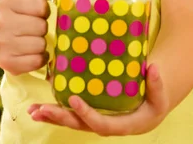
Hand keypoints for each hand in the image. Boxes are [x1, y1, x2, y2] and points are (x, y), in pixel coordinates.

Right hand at [0, 0, 63, 75]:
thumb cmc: (16, 12)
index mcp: (5, 1)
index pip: (41, 5)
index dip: (44, 9)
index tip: (37, 12)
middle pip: (41, 27)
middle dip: (42, 27)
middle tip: (34, 27)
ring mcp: (1, 44)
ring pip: (40, 45)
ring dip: (41, 43)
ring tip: (32, 39)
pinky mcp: (6, 64)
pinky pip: (36, 62)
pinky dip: (39, 58)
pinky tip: (31, 53)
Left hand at [27, 63, 168, 135]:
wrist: (150, 107)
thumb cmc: (155, 101)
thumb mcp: (160, 95)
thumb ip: (157, 84)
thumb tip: (152, 67)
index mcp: (122, 125)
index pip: (101, 124)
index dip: (87, 114)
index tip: (74, 100)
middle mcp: (105, 125)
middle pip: (79, 125)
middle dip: (60, 118)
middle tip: (41, 109)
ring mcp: (95, 120)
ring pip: (72, 121)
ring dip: (52, 116)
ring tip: (33, 110)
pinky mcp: (89, 112)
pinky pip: (71, 113)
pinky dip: (55, 110)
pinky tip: (38, 107)